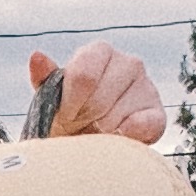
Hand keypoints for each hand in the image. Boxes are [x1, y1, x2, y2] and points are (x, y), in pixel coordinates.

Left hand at [30, 40, 167, 143]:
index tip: (65, 117)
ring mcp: (146, 86)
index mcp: (99, 51)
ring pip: (117, 117)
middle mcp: (128, 62)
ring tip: (96, 133)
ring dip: (101, 134)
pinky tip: (116, 139)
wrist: (89, 143)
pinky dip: (127, 138)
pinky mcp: (158, 113)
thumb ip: (45, 80)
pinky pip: (144, 126)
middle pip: (99, 100)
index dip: (71, 103)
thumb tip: (36, 57)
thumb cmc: (68, 117)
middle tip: (80, 127)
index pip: (84, 75)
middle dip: (84, 121)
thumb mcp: (51, 100)